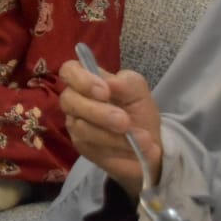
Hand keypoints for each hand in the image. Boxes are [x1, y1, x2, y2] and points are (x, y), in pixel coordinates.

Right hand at [58, 58, 162, 197]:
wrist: (151, 150)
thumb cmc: (142, 114)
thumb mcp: (140, 92)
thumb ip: (125, 82)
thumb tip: (107, 83)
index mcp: (89, 81)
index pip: (69, 70)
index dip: (82, 79)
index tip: (104, 91)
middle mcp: (76, 100)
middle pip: (69, 99)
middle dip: (98, 111)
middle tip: (124, 122)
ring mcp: (75, 124)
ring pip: (80, 125)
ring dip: (111, 133)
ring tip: (136, 138)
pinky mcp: (80, 146)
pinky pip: (89, 145)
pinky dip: (114, 147)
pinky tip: (132, 148)